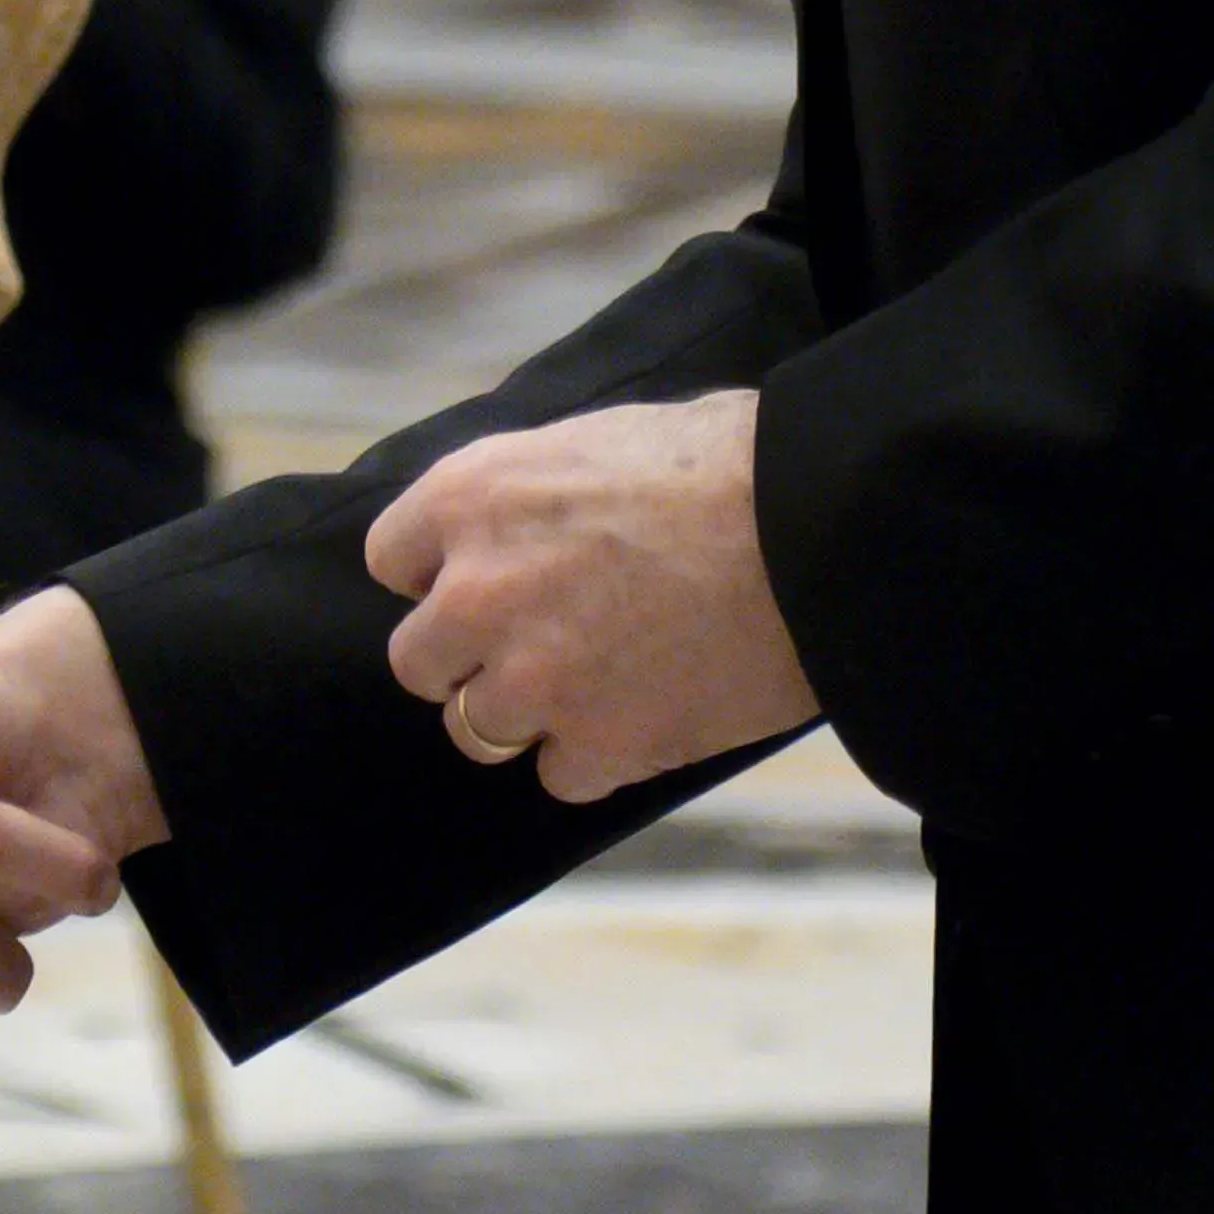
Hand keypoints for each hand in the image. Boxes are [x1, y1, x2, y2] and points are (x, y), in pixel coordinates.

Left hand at [369, 392, 814, 802]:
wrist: (821, 529)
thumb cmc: (727, 464)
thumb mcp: (597, 438)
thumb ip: (529, 492)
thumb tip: (517, 522)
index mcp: (472, 498)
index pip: (392, 559)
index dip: (443, 572)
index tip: (492, 575)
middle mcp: (478, 593)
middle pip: (418, 660)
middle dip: (472, 655)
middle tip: (543, 638)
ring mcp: (531, 680)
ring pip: (476, 729)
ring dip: (529, 711)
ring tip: (602, 678)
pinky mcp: (596, 746)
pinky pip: (559, 775)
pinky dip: (599, 753)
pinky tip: (649, 710)